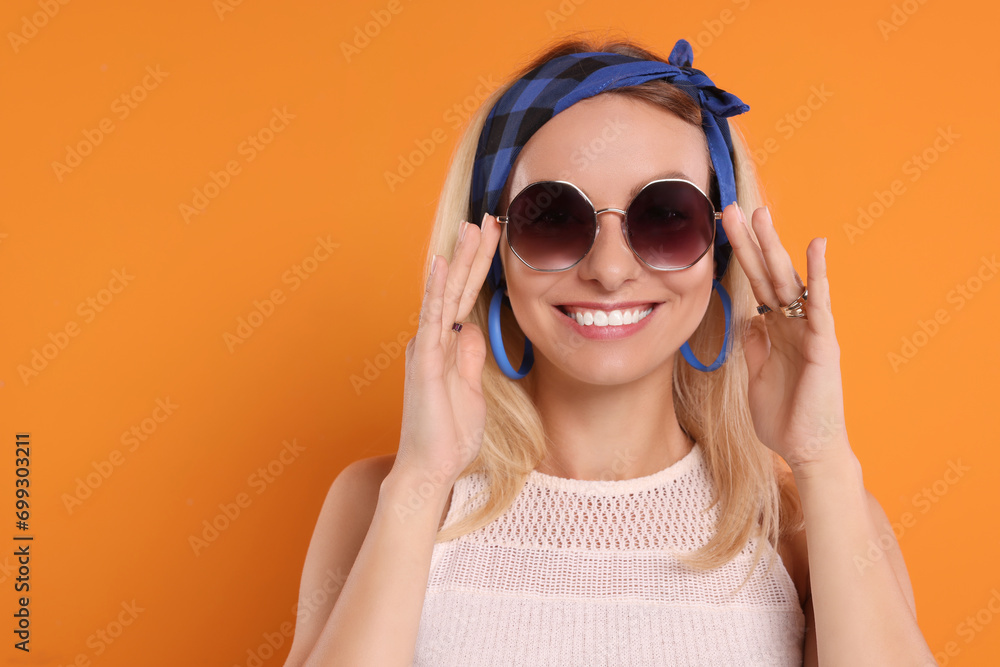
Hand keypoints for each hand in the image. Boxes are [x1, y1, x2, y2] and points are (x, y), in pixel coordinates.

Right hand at [393, 213, 502, 487]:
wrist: (430, 469)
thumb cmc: (448, 435)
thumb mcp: (469, 390)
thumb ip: (469, 358)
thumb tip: (472, 331)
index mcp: (446, 345)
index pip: (466, 296)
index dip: (479, 266)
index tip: (492, 237)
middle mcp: (433, 340)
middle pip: (457, 287)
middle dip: (473, 252)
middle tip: (487, 217)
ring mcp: (427, 348)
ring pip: (446, 294)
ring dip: (459, 259)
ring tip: (471, 226)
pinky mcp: (425, 361)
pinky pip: (433, 319)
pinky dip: (437, 290)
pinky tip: (441, 264)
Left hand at [720, 203, 850, 471]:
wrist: (806, 450)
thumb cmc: (783, 418)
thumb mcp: (757, 375)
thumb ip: (754, 345)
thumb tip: (748, 319)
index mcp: (774, 329)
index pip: (755, 283)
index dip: (740, 256)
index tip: (722, 228)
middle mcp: (792, 323)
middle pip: (768, 273)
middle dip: (751, 241)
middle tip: (733, 207)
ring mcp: (809, 330)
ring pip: (790, 280)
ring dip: (776, 246)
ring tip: (762, 214)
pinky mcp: (824, 343)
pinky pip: (822, 304)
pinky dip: (820, 275)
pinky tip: (817, 247)